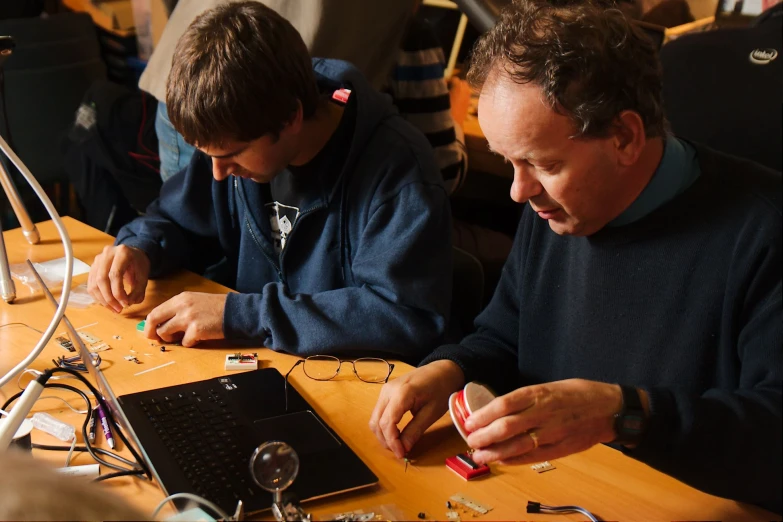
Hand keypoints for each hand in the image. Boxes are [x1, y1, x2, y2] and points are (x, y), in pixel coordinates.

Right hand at [88, 245, 150, 312]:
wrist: (132, 254)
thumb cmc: (138, 264)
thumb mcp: (144, 275)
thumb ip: (138, 290)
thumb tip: (128, 304)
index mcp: (122, 252)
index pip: (115, 274)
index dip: (119, 292)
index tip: (126, 304)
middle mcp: (107, 253)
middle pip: (101, 279)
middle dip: (109, 298)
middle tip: (118, 309)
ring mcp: (97, 260)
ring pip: (94, 284)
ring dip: (103, 300)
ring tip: (114, 309)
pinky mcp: (92, 268)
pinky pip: (91, 285)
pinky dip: (98, 297)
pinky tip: (107, 304)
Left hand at [144, 292, 226, 346]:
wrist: (235, 312)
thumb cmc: (216, 307)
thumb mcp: (195, 301)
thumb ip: (179, 309)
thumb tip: (163, 323)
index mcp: (181, 298)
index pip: (156, 311)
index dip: (150, 323)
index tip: (151, 331)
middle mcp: (181, 307)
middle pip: (154, 320)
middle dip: (152, 332)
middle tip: (156, 339)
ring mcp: (188, 319)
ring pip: (165, 333)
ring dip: (172, 338)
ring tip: (184, 336)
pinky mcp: (196, 331)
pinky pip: (184, 342)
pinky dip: (190, 343)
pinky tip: (200, 337)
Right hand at [369, 360, 464, 458]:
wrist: (442, 370)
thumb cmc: (441, 389)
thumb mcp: (432, 412)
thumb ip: (415, 430)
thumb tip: (404, 448)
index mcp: (402, 393)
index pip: (387, 422)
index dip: (392, 441)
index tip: (401, 454)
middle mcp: (388, 390)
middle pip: (376, 422)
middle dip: (385, 440)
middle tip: (400, 451)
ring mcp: (385, 390)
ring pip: (374, 418)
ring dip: (383, 434)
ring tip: (398, 444)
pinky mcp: (386, 392)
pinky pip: (379, 412)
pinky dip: (384, 426)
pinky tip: (396, 433)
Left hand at [464, 379, 622, 465]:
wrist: (611, 408)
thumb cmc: (579, 394)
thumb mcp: (550, 386)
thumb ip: (528, 398)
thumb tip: (501, 408)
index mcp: (539, 394)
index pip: (503, 405)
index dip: (482, 415)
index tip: (469, 421)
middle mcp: (543, 413)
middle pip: (505, 427)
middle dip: (483, 436)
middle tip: (470, 441)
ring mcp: (552, 433)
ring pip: (516, 445)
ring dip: (494, 452)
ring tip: (479, 455)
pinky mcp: (560, 449)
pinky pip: (532, 457)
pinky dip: (513, 460)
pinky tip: (501, 461)